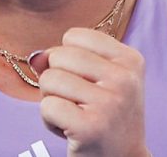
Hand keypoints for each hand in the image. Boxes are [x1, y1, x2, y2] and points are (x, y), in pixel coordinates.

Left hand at [30, 27, 150, 156]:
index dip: (68, 59)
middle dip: (56, 79)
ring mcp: (109, 103)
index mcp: (130, 59)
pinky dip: (49, 120)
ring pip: (49, 79)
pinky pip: (46, 106)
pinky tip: (70, 130)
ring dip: (52, 100)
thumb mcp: (96, 79)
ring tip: (74, 115)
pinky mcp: (91, 127)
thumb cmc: (104, 114)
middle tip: (77, 102)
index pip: (74, 36)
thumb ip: (65, 59)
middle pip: (59, 56)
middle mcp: (124, 79)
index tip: (88, 82)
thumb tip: (36, 57)